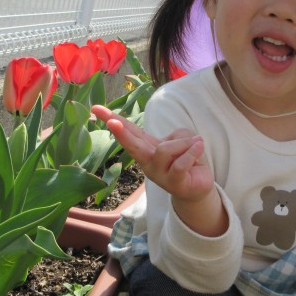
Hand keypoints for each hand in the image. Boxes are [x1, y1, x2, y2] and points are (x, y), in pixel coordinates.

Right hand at [92, 105, 226, 235]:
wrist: (198, 187)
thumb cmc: (187, 159)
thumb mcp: (183, 140)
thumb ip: (179, 136)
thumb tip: (181, 142)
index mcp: (147, 148)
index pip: (129, 130)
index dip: (113, 119)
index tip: (96, 109)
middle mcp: (148, 161)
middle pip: (133, 144)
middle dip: (122, 133)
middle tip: (111, 122)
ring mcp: (159, 174)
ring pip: (164, 150)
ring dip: (183, 143)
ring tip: (196, 144)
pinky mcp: (174, 183)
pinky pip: (180, 163)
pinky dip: (193, 152)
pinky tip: (199, 147)